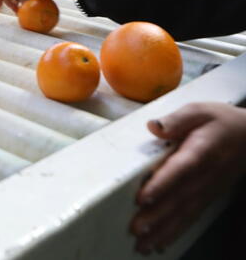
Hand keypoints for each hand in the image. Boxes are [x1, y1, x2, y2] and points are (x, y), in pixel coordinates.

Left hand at [131, 103, 245, 253]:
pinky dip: (175, 232)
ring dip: (163, 230)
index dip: (163, 184)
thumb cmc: (220, 121)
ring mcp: (208, 189)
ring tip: (143, 245)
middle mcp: (205, 175)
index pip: (181, 169)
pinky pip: (191, 217)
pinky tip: (159, 244)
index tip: (143, 197)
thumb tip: (153, 126)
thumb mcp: (199, 110)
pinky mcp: (207, 197)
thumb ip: (176, 119)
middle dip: (157, 216)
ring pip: (185, 213)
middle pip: (180, 198)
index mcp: (201, 151)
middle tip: (136, 229)